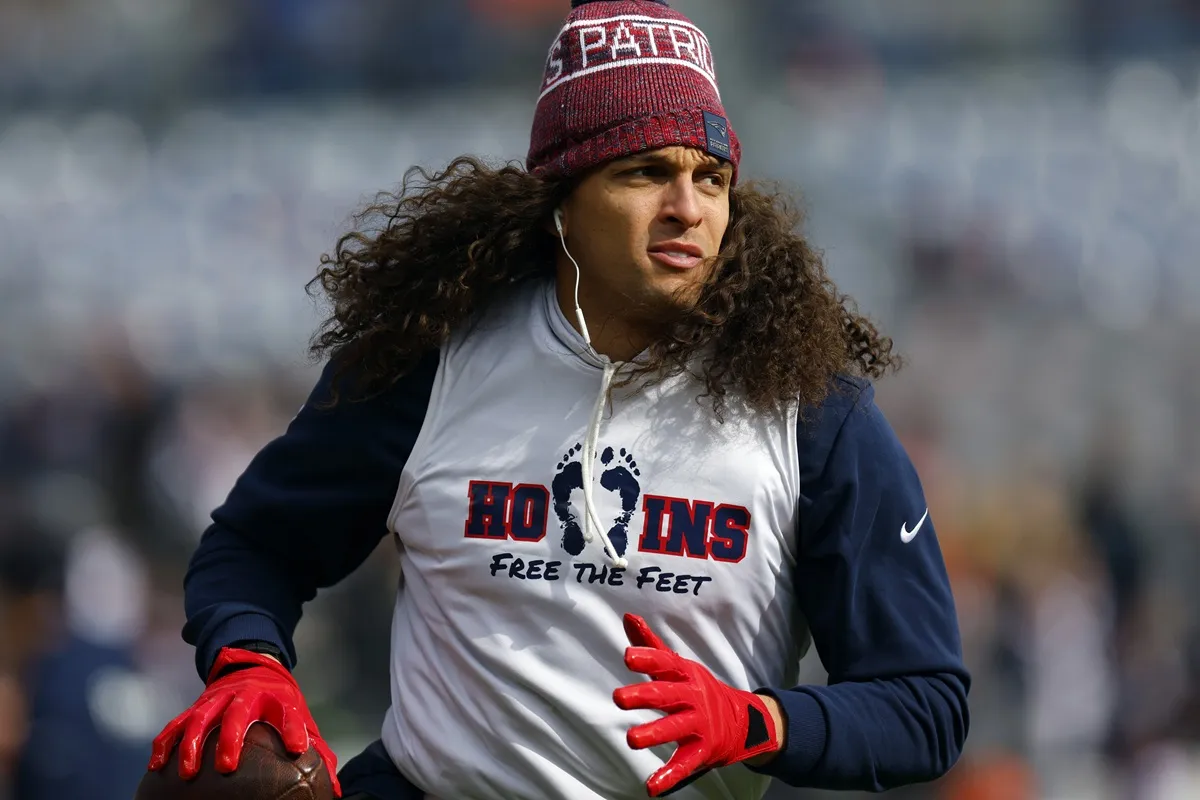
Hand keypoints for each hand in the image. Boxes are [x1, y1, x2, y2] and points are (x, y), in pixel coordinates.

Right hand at [148, 647, 340, 795]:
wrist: (253, 665)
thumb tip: (334, 790)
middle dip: (230, 738)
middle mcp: (244, 695)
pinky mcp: (197, 705)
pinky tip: (156, 766)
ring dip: (191, 744)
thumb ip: (316, 748)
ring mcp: (217, 699)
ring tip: (186, 773)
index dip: (293, 729)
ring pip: (201, 718)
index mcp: (276, 698)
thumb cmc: (279, 701)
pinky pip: (177, 724)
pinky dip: (165, 742)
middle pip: (237, 713)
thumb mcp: (299, 715)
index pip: (289, 712)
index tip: (297, 748)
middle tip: (225, 766)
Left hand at [613, 614, 779, 796]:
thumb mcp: (678, 666)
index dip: (647, 659)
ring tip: (632, 740)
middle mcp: (693, 697)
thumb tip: (628, 618)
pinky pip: (686, 764)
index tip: (628, 656)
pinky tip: (651, 786)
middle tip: (618, 698)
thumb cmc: (699, 690)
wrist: (745, 721)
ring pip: (675, 729)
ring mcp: (699, 725)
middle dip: (643, 696)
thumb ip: (650, 645)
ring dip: (654, 733)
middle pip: (667, 695)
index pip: (665, 663)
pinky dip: (669, 776)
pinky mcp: (703, 750)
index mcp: (685, 675)